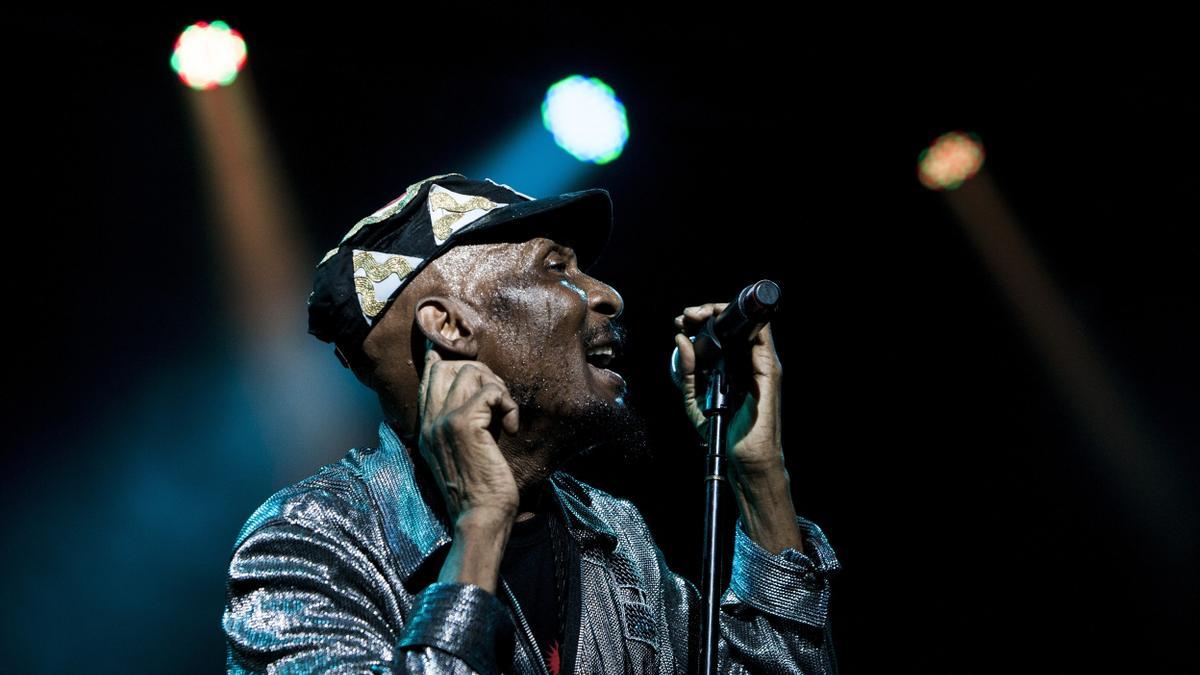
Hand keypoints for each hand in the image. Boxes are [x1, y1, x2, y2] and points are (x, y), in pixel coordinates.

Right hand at [417, 346, 520, 523]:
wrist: (480, 517)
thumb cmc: (479, 491)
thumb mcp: (461, 455)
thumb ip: (460, 427)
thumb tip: (477, 400)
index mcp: (427, 429)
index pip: (428, 380)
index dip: (441, 360)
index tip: (447, 350)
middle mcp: (430, 421)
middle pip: (449, 367)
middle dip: (480, 372)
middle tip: (499, 396)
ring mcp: (443, 421)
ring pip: (470, 373)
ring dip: (497, 387)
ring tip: (505, 413)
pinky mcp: (463, 424)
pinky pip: (490, 392)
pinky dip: (508, 404)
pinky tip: (510, 426)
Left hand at [672, 303, 784, 476]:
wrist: (744, 458)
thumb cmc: (725, 431)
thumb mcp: (695, 400)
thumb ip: (687, 372)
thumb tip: (682, 341)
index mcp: (732, 367)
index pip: (721, 333)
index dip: (701, 320)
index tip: (682, 322)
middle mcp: (748, 362)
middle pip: (732, 324)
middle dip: (706, 312)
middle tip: (685, 317)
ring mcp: (761, 365)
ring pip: (746, 324)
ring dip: (719, 312)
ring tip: (695, 316)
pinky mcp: (769, 372)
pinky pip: (762, 337)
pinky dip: (744, 322)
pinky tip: (720, 319)